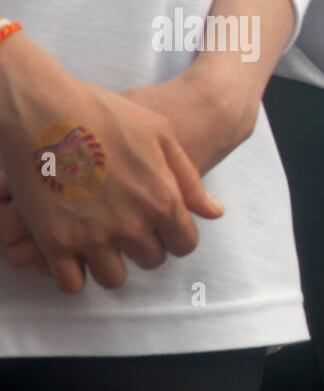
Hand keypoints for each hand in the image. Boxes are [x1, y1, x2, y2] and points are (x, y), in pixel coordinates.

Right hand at [0, 33, 223, 291]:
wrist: (42, 107)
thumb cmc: (104, 113)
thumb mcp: (160, 134)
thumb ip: (188, 179)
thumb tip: (215, 213)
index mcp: (162, 202)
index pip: (184, 245)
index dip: (175, 236)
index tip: (162, 228)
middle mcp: (132, 226)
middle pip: (150, 261)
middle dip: (143, 247)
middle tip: (127, 228)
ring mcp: (92, 237)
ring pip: (113, 278)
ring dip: (110, 263)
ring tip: (101, 243)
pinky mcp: (54, 242)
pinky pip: (70, 282)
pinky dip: (73, 273)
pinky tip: (72, 254)